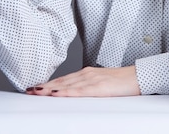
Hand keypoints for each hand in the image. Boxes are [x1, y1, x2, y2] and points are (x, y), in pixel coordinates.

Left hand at [25, 66, 140, 96]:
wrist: (139, 77)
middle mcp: (87, 74)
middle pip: (61, 81)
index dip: (48, 83)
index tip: (35, 87)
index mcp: (87, 73)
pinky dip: (66, 91)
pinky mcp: (99, 87)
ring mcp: (92, 79)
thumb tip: (76, 93)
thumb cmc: (123, 82)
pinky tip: (57, 93)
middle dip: (45, 86)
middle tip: (29, 90)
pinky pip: (79, 90)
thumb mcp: (102, 83)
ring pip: (67, 84)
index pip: (63, 79)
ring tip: (37, 92)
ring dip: (50, 88)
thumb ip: (88, 87)